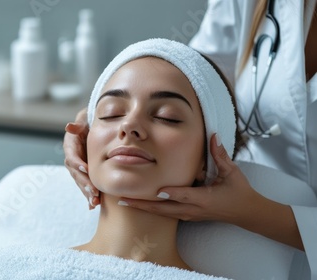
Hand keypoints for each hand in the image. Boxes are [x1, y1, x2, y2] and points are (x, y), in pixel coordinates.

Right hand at [63, 108, 99, 209]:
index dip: (77, 163)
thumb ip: (78, 125)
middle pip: (76, 173)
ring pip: (80, 182)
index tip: (85, 169)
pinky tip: (93, 206)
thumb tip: (69, 126)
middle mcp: (72, 159)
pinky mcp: (84, 175)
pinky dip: (88, 196)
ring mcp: (78, 169)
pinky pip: (85, 186)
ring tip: (94, 202)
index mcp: (70, 146)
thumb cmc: (90, 123)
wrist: (93, 130)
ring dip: (86, 193)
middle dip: (84, 183)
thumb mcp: (84, 120)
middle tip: (93, 192)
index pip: (72, 156)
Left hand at [119, 134, 262, 223]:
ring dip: (143, 207)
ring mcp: (189, 215)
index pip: (185, 195)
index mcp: (205, 198)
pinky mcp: (187, 216)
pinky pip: (165, 214)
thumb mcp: (232, 172)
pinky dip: (151, 209)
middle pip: (165, 209)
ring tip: (124, 201)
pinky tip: (138, 204)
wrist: (245, 213)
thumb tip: (213, 136)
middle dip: (144, 204)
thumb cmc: (238, 191)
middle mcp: (194, 209)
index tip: (157, 190)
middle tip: (124, 199)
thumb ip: (220, 155)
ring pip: (162, 213)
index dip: (172, 193)